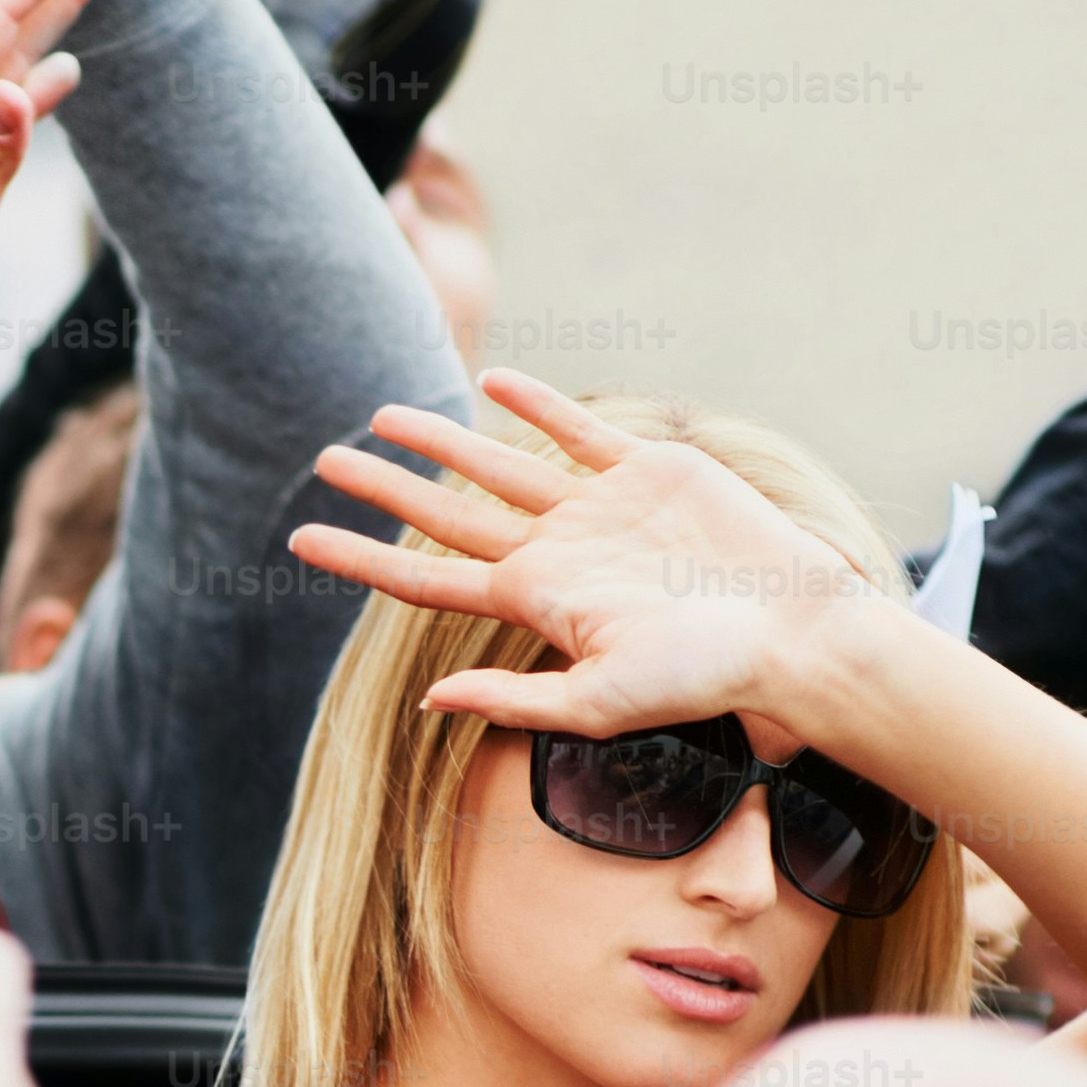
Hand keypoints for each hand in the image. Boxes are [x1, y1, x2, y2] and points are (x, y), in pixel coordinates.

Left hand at [289, 368, 877, 744]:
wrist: (789, 629)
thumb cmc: (703, 677)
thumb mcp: (601, 702)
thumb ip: (515, 701)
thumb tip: (428, 701)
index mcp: (535, 602)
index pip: (425, 576)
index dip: (360, 558)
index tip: (297, 541)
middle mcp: (555, 551)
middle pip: (447, 513)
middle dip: (383, 488)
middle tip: (322, 461)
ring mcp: (597, 508)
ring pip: (498, 464)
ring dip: (440, 439)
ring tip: (384, 415)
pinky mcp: (647, 470)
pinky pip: (576, 429)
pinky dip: (535, 403)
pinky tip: (493, 383)